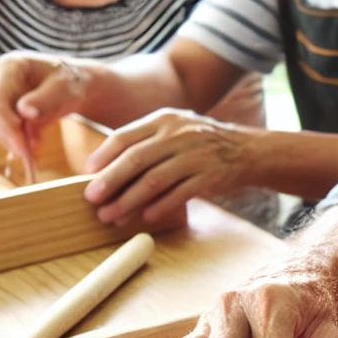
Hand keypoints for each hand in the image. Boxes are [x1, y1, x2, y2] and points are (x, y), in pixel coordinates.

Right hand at [0, 52, 89, 158]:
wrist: (76, 84)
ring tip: (34, 154)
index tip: (23, 147)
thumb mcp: (66, 88)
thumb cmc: (72, 82)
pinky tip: (34, 149)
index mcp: (9, 66)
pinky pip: (6, 128)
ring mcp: (0, 93)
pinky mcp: (6, 108)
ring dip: (14, 141)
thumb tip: (24, 111)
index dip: (6, 125)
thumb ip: (47, 99)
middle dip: (10, 137)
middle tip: (28, 156)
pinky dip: (19, 141)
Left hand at [83, 109, 256, 224]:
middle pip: (136, 160)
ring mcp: (196, 156)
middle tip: (91, 199)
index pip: (125, 136)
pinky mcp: (210, 177)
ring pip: (153, 181)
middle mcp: (179, 134)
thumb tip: (106, 167)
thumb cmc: (205, 144)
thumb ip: (148, 140)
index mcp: (165, 120)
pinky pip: (178, 194)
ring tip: (111, 216)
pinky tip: (144, 217)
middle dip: (110, 181)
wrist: (250, 151)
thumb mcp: (177, 129)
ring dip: (128, 201)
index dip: (103, 156)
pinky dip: (158, 207)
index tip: (87, 173)